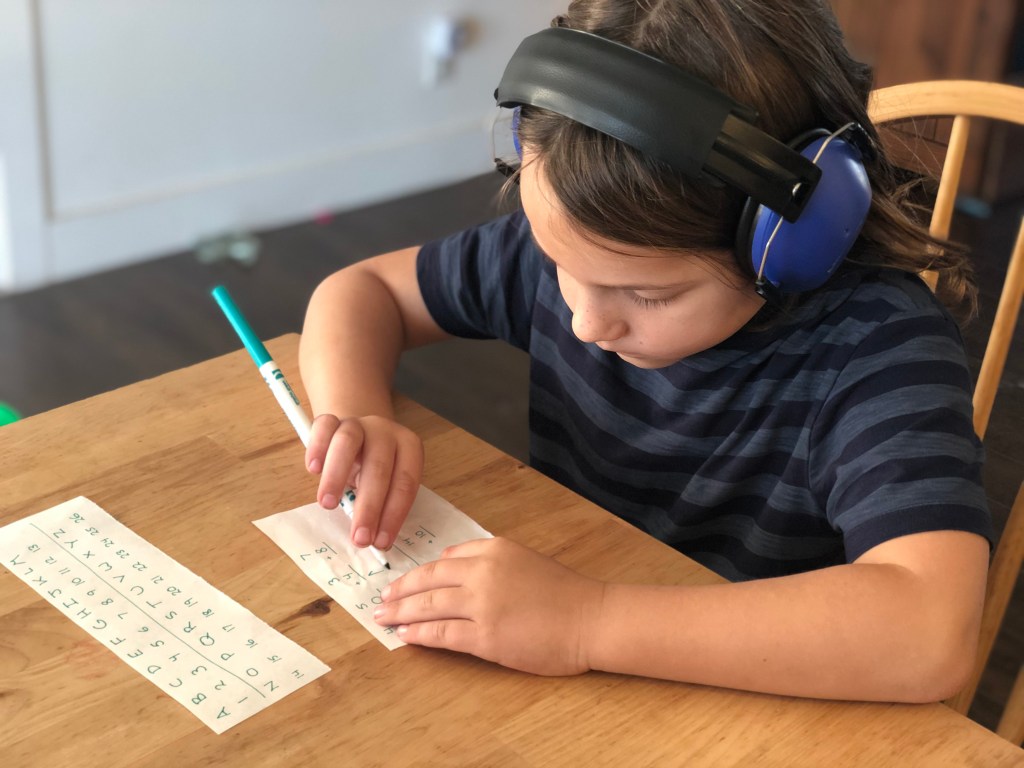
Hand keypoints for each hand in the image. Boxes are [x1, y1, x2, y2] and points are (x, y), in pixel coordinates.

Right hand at [305, 413, 422, 551]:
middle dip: (369, 507)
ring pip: (348, 442)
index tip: (381, 542)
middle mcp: (385, 431)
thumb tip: (376, 541)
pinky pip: (323, 427)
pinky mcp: (331, 420)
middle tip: (359, 538)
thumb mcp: (386, 484)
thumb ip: (383, 504)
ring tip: (328, 505)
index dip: (394, 514)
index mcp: (409, 447)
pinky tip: (313, 470)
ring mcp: (357, 423)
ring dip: (337, 476)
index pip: (405, 482)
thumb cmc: (374, 468)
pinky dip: (317, 447)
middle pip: (379, 467)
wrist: (360, 434)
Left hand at [373, 537, 605, 675]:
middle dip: (399, 591)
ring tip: (384, 619)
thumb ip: (487, 557)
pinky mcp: (485, 638)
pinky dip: (419, 634)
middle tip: (381, 600)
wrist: (591, 618)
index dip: (418, 573)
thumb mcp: (523, 558)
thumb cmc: (563, 591)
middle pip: (428, 580)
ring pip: (428, 607)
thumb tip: (450, 559)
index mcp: (493, 549)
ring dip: (401, 613)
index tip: (402, 582)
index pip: (445, 559)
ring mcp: (482, 605)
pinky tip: (405, 636)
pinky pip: (441, 634)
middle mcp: (483, 572)